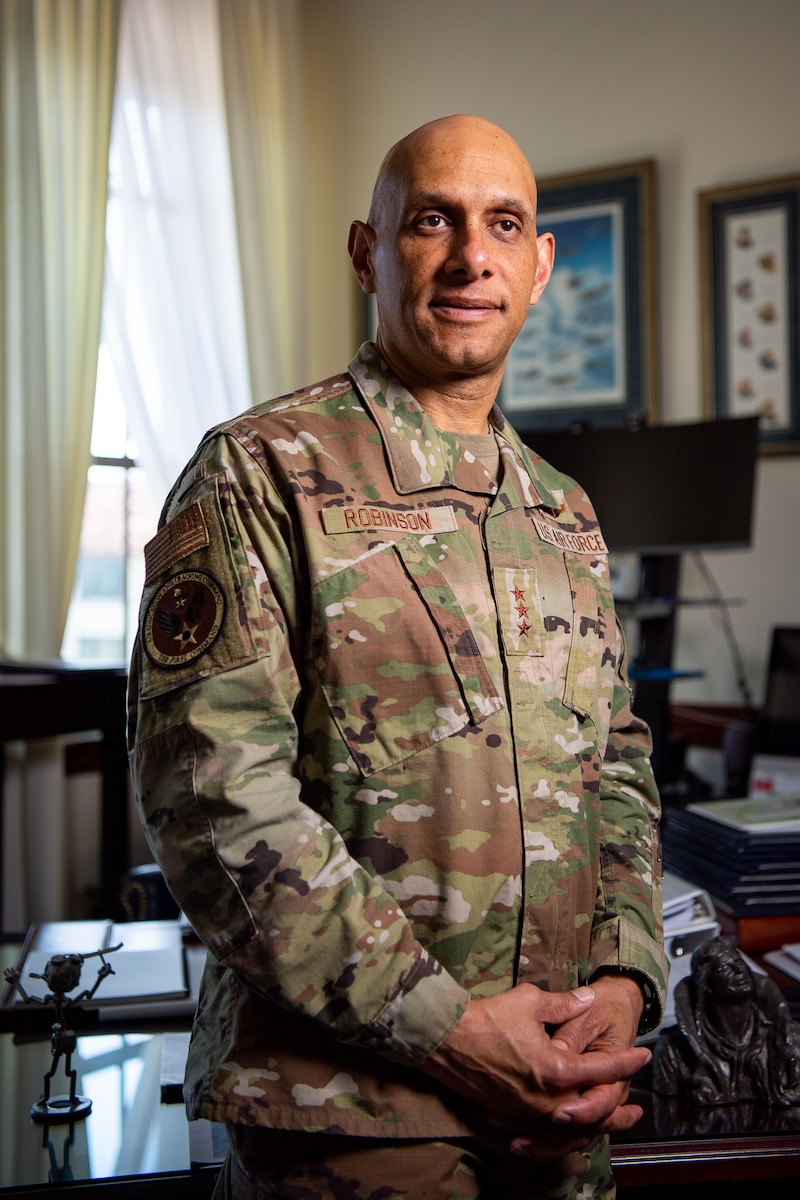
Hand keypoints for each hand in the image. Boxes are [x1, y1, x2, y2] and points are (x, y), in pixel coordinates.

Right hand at [420, 982, 650, 1159]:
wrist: (444, 1040)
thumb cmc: (486, 1018)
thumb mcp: (530, 1001)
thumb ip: (564, 1003)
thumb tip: (586, 998)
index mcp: (555, 1070)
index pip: (601, 1070)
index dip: (625, 1062)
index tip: (643, 1056)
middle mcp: (544, 1098)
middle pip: (590, 1110)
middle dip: (615, 1109)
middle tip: (635, 1110)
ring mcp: (526, 1109)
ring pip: (567, 1124)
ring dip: (590, 1124)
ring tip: (608, 1125)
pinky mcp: (509, 1113)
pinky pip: (543, 1126)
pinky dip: (560, 1126)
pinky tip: (566, 1123)